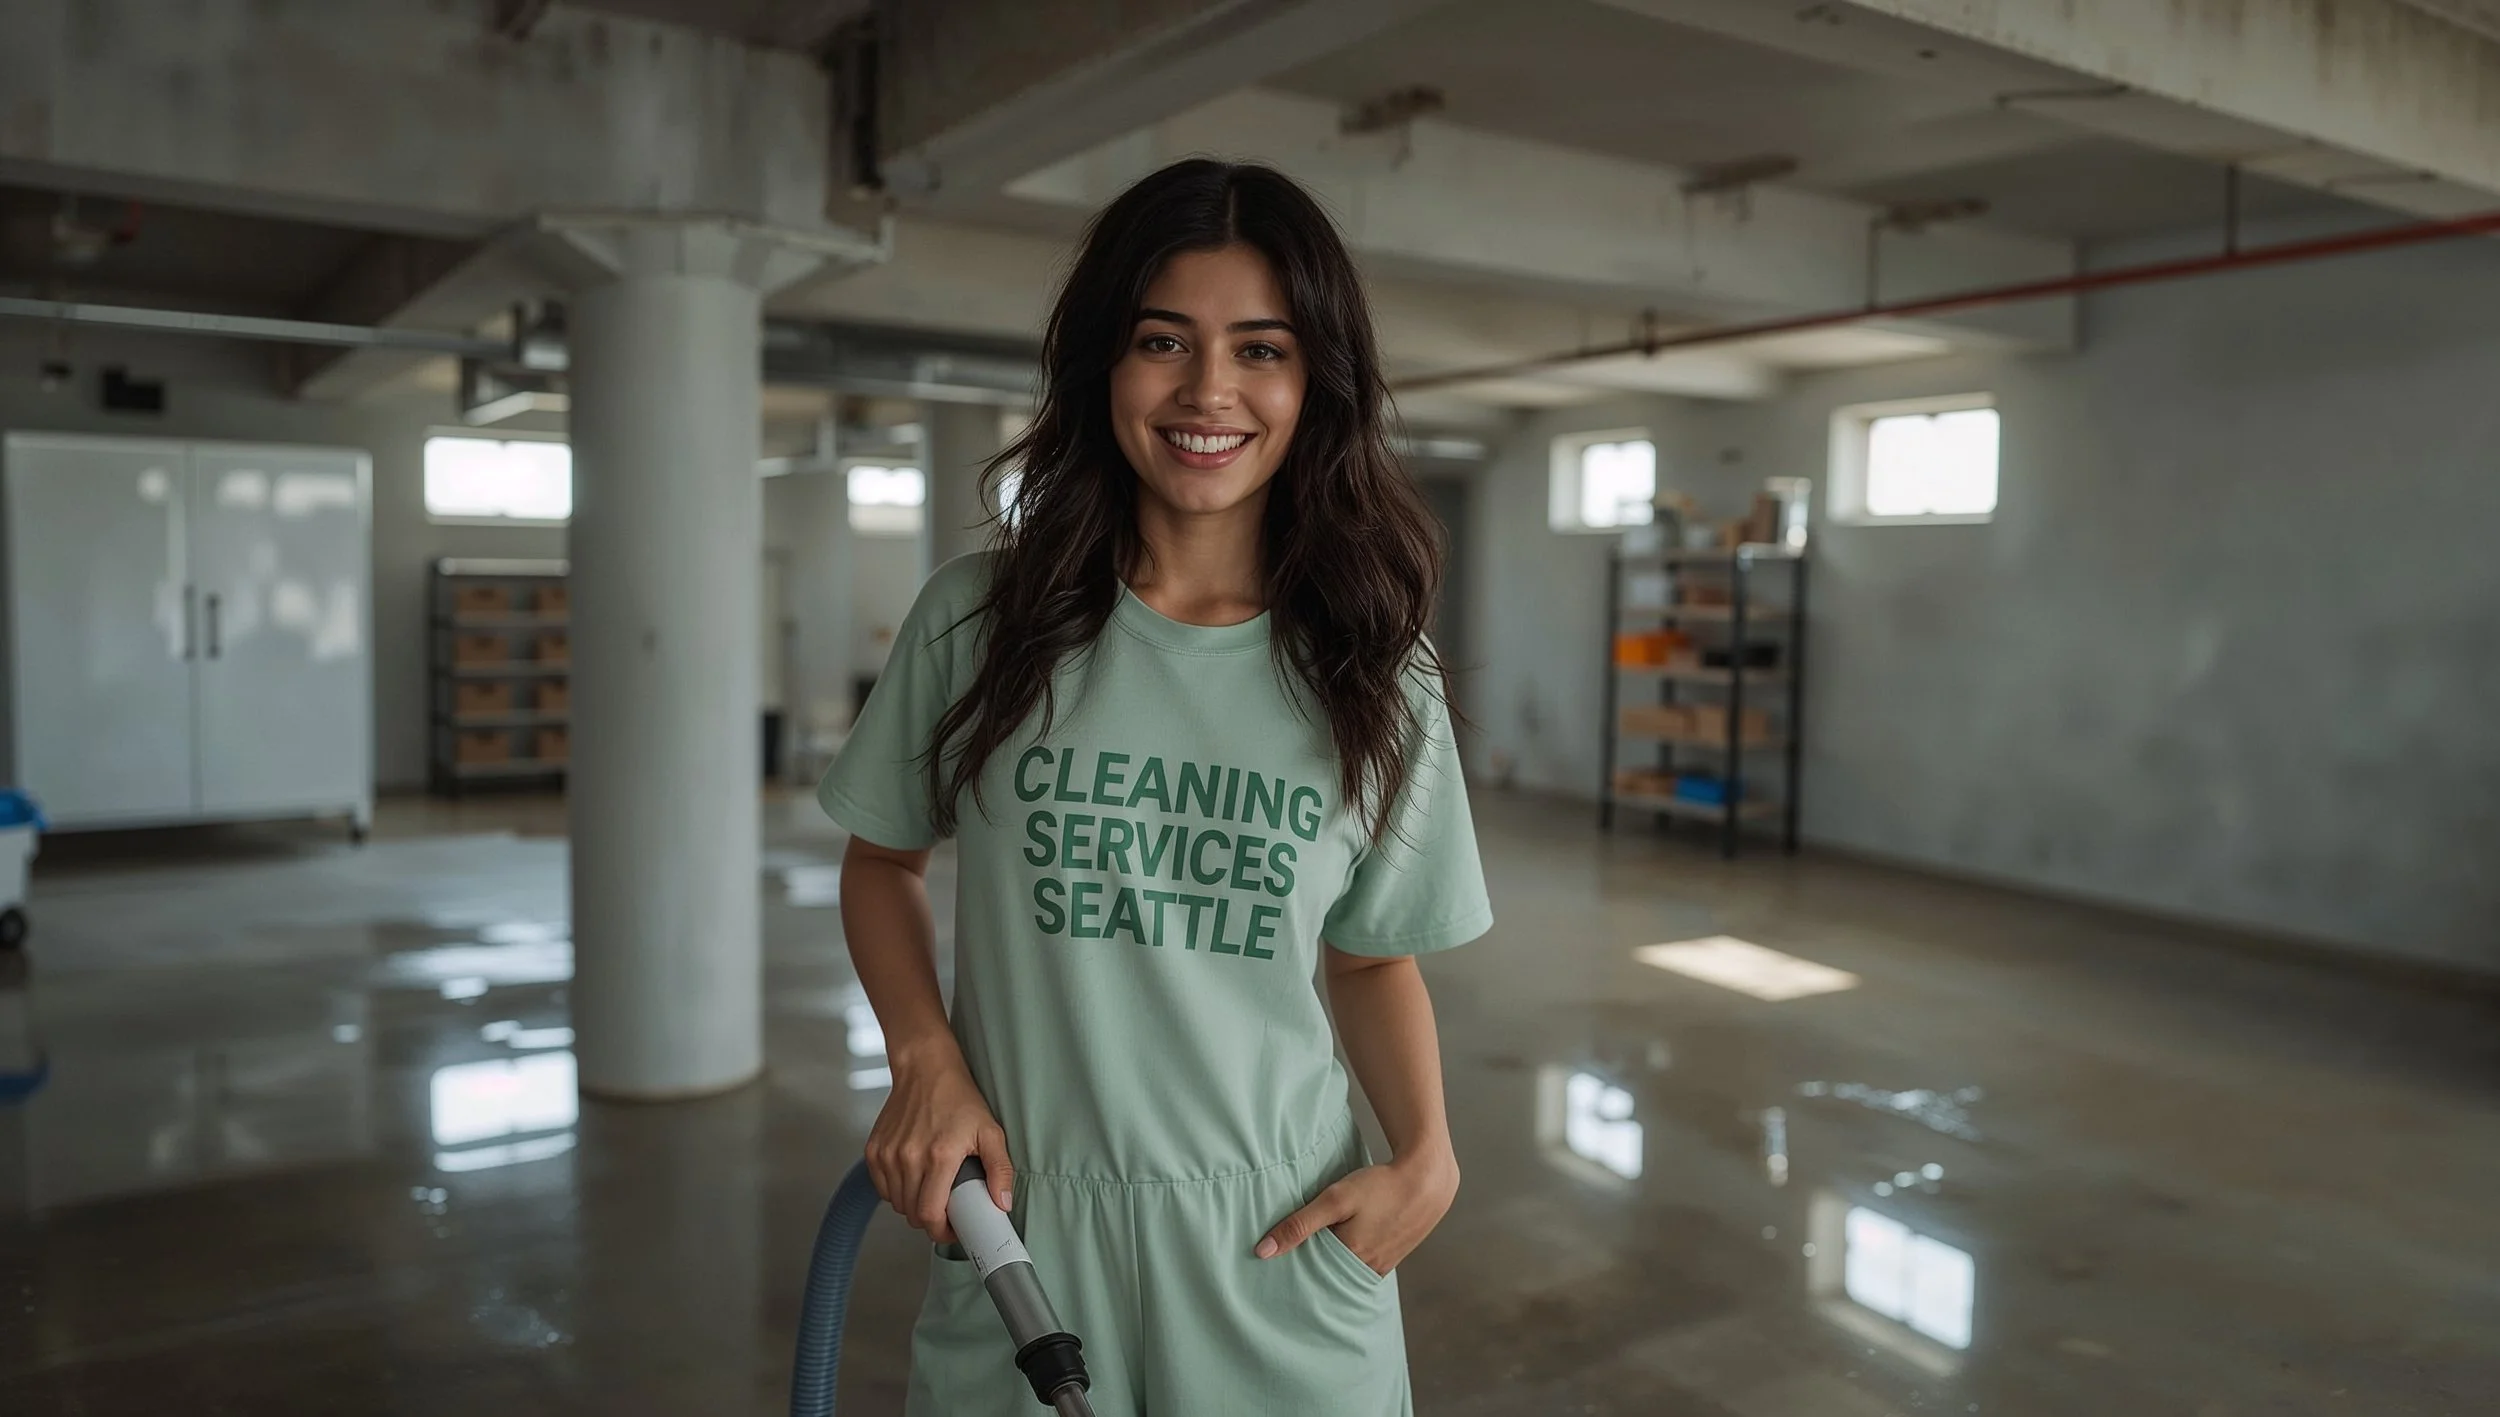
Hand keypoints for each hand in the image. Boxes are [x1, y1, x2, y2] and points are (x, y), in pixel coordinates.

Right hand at [864, 1044, 1013, 1245]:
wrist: (925, 1068)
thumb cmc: (959, 1097)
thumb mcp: (991, 1131)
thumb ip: (1000, 1170)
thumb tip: (1003, 1204)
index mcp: (938, 1157)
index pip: (930, 1215)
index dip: (941, 1231)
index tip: (952, 1229)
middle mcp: (908, 1158)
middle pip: (912, 1214)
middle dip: (930, 1220)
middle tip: (946, 1210)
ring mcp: (887, 1154)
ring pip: (897, 1204)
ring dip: (913, 1205)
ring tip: (931, 1191)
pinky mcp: (874, 1150)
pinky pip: (882, 1188)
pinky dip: (896, 1191)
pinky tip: (913, 1179)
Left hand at [1255, 1149, 1458, 1275]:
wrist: (1427, 1179)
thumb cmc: (1380, 1185)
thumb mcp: (1335, 1199)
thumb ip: (1299, 1225)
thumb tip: (1263, 1251)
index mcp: (1349, 1258)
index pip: (1310, 1274)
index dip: (1292, 1268)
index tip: (1274, 1266)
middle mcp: (1366, 1269)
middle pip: (1329, 1275)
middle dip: (1311, 1270)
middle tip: (1290, 1263)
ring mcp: (1382, 1265)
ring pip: (1347, 1271)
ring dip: (1332, 1265)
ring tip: (1315, 1253)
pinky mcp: (1393, 1257)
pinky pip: (1364, 1266)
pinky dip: (1351, 1259)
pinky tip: (1346, 1245)